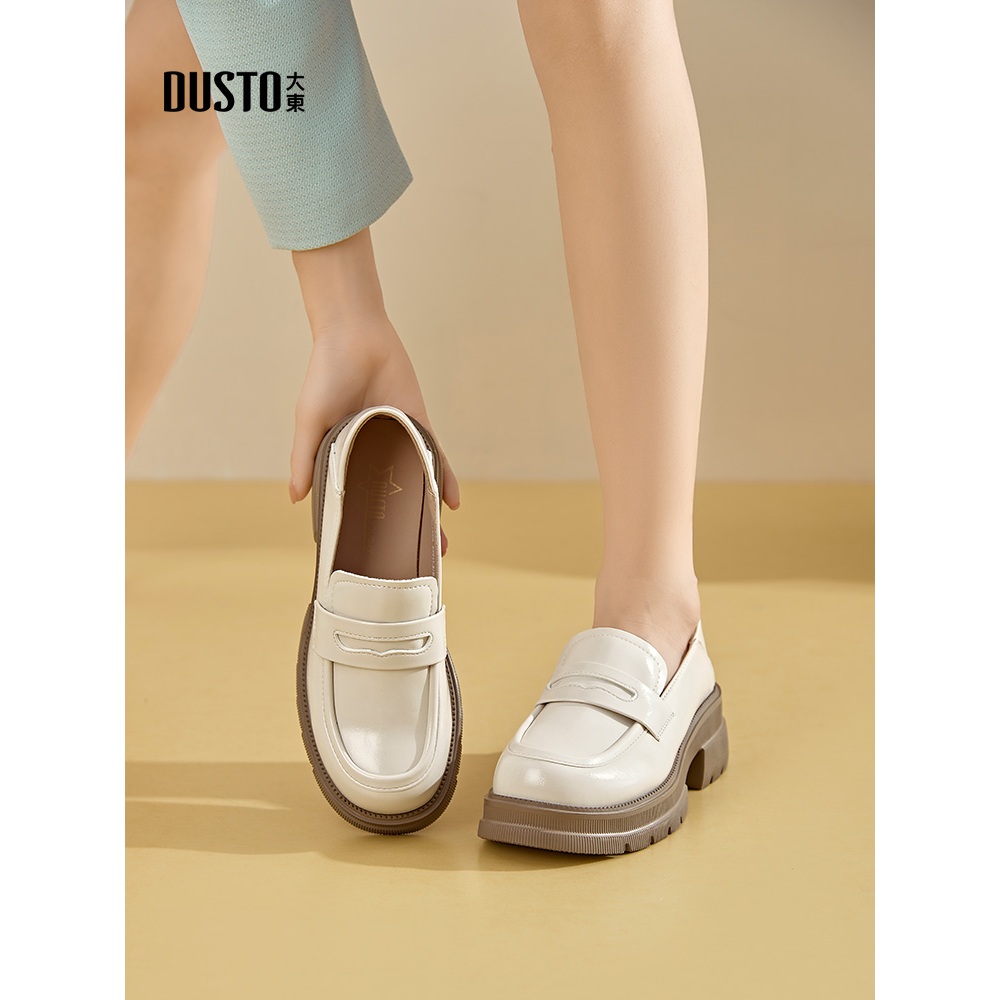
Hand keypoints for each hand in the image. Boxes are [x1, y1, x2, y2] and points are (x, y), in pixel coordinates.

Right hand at [288, 319, 459, 550]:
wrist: (356, 334)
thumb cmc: (325, 375)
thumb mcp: (310, 419)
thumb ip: (305, 458)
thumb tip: (297, 500)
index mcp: (342, 459)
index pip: (353, 504)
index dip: (360, 531)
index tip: (367, 562)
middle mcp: (372, 455)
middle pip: (390, 502)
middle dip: (400, 533)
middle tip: (411, 566)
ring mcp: (399, 442)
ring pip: (416, 486)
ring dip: (427, 514)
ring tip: (438, 547)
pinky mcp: (419, 425)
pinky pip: (436, 458)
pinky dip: (445, 479)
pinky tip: (452, 503)